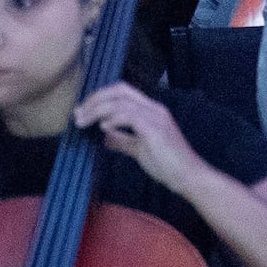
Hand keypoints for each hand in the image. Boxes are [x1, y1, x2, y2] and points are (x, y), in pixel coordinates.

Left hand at [72, 82, 209, 194]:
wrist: (189, 176)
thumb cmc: (168, 165)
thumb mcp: (139, 149)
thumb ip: (123, 141)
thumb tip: (105, 137)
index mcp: (151, 110)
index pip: (123, 91)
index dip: (101, 96)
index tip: (84, 110)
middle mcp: (153, 108)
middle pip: (120, 90)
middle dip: (95, 98)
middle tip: (78, 113)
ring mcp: (155, 116)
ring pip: (121, 101)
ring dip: (97, 109)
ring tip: (82, 121)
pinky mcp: (155, 128)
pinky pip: (129, 115)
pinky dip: (113, 119)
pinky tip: (103, 128)